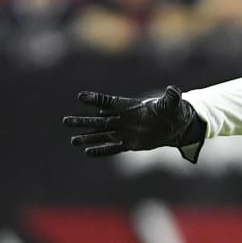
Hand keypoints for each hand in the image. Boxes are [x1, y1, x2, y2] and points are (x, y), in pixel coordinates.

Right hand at [64, 86, 204, 157]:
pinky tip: (88, 152)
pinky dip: (102, 151)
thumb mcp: (173, 103)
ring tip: (72, 141)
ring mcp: (126, 132)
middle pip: (100, 120)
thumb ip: (171, 97)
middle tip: (65, 121)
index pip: (110, 102)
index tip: (81, 97)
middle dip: (83, 121)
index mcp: (130, 106)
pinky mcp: (130, 144)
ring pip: (103, 135)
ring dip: (88, 138)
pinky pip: (113, 148)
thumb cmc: (173, 110)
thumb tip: (173, 90)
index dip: (96, 100)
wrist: (176, 125)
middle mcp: (124, 119)